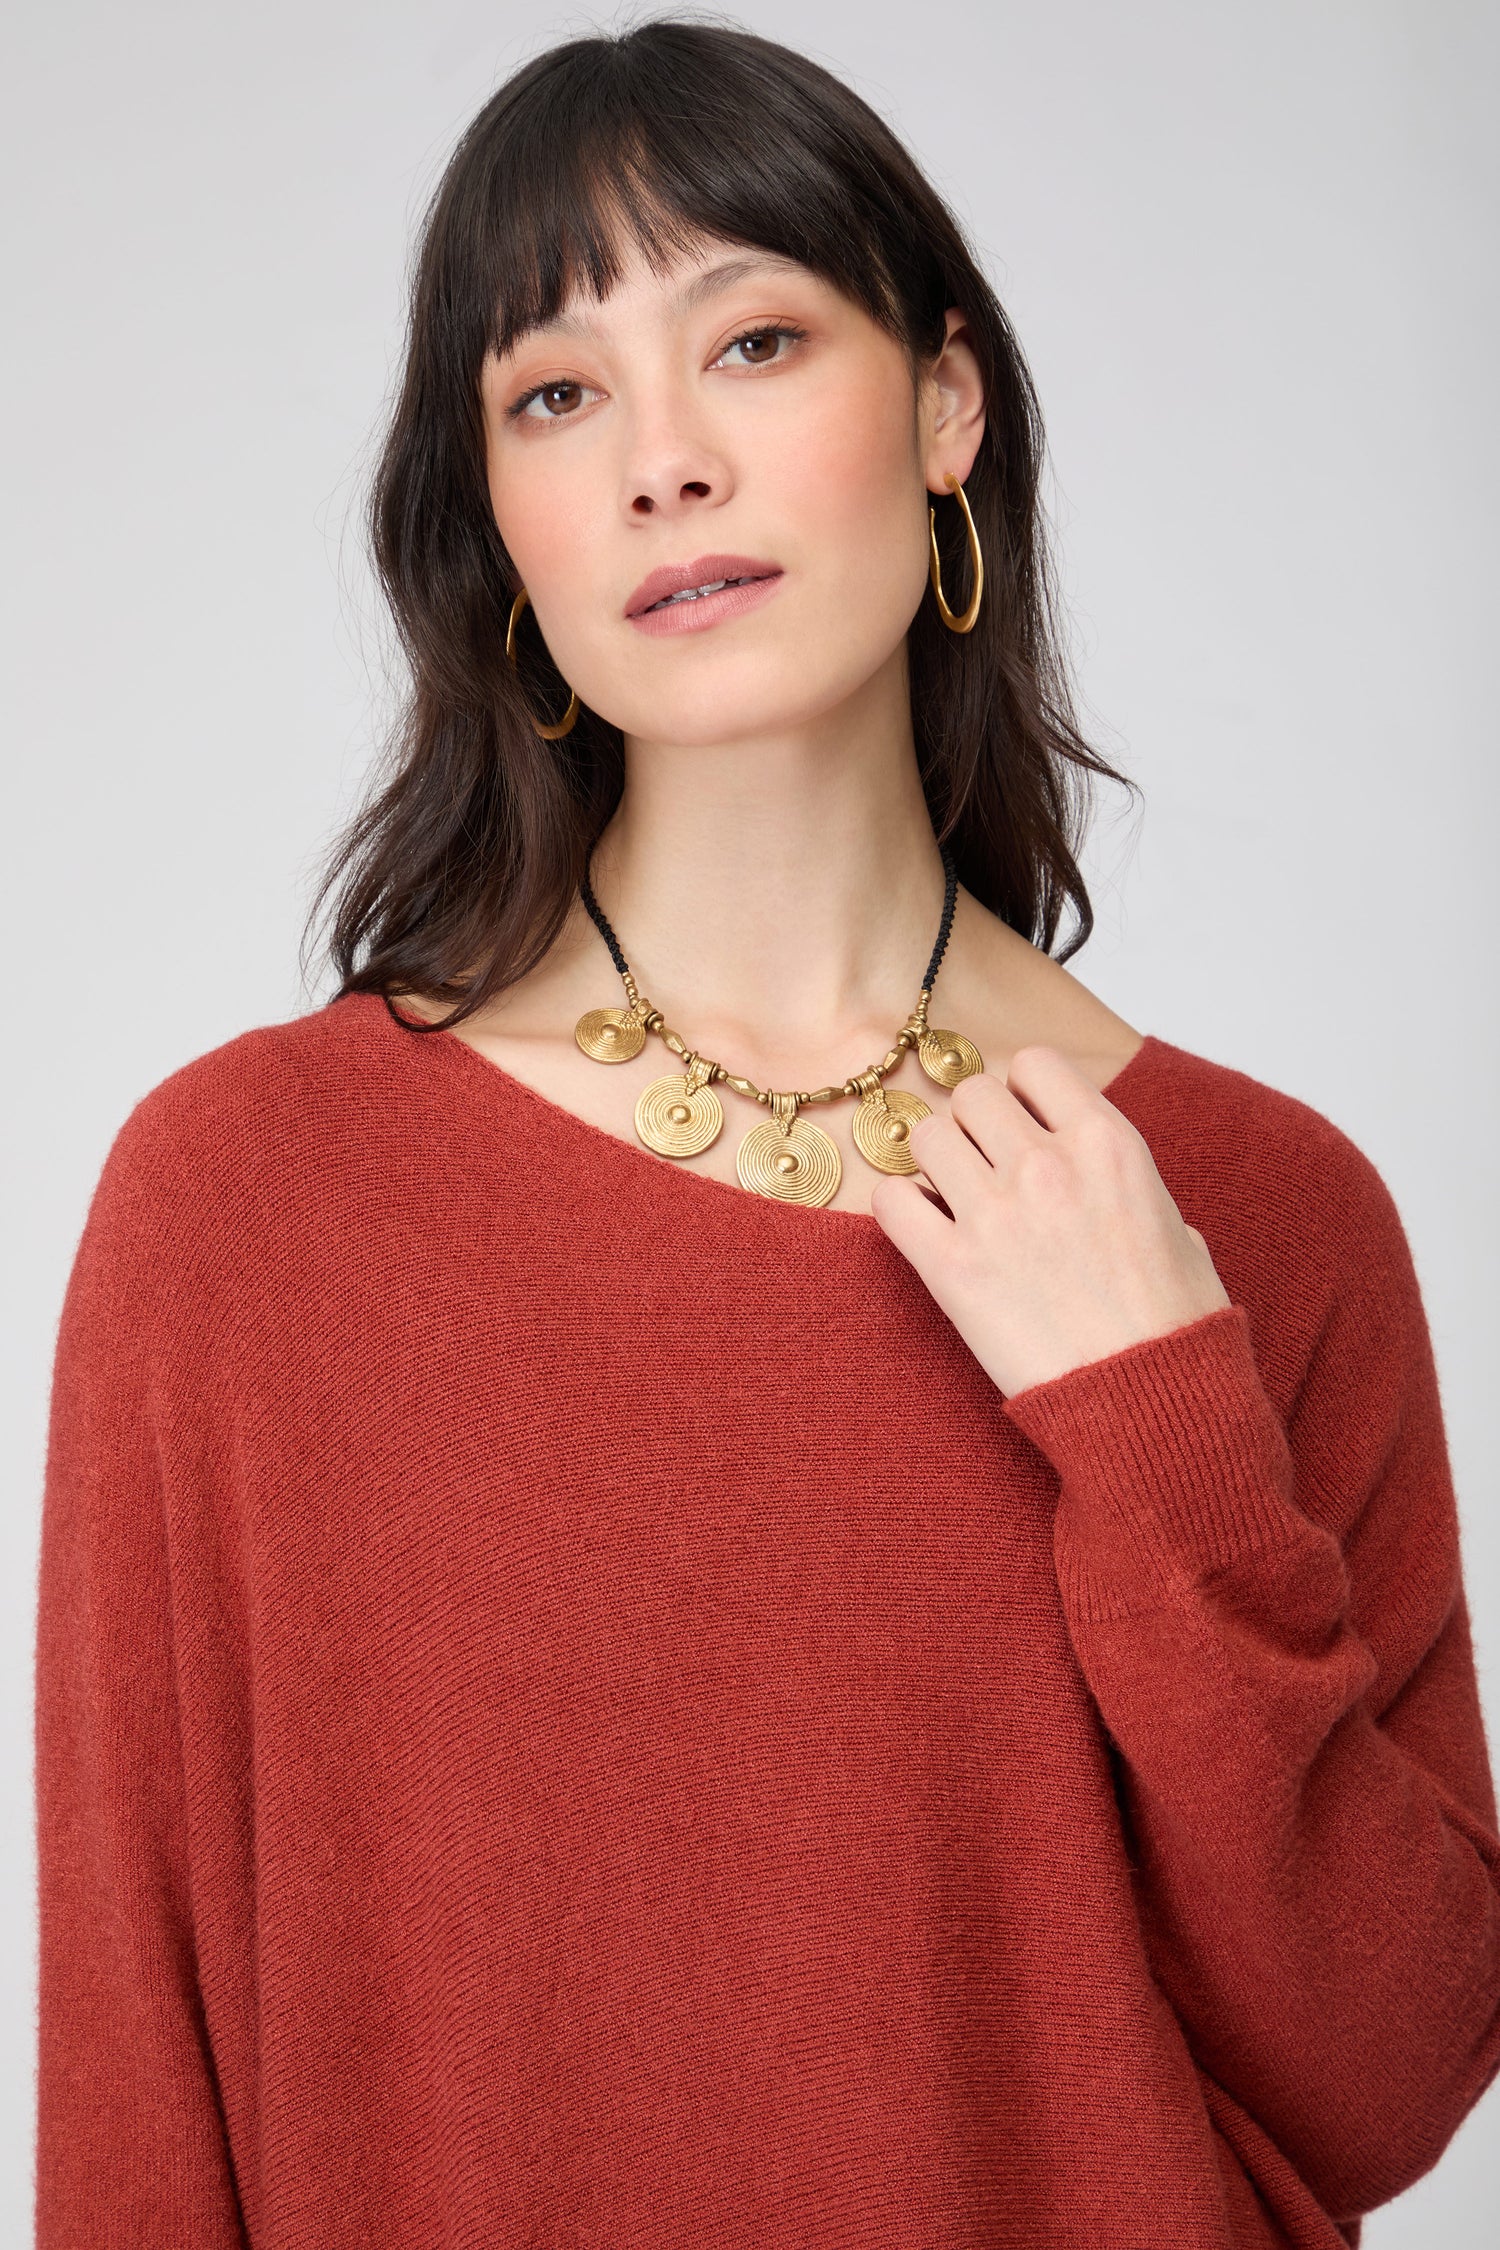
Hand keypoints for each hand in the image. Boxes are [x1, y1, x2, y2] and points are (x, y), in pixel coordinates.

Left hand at [869, 1044, 1230, 1398]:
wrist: (1150, 1402)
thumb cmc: (1175, 1327)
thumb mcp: (1179, 1233)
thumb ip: (1132, 1191)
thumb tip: (1115, 1191)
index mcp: (1108, 1145)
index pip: (1035, 1063)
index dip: (1022, 1092)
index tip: (1024, 1126)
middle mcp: (1048, 1165)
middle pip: (971, 1093)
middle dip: (972, 1126)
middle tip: (984, 1168)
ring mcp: (996, 1213)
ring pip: (925, 1135)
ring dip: (933, 1163)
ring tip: (952, 1200)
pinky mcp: (952, 1268)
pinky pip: (892, 1201)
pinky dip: (899, 1209)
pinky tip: (924, 1232)